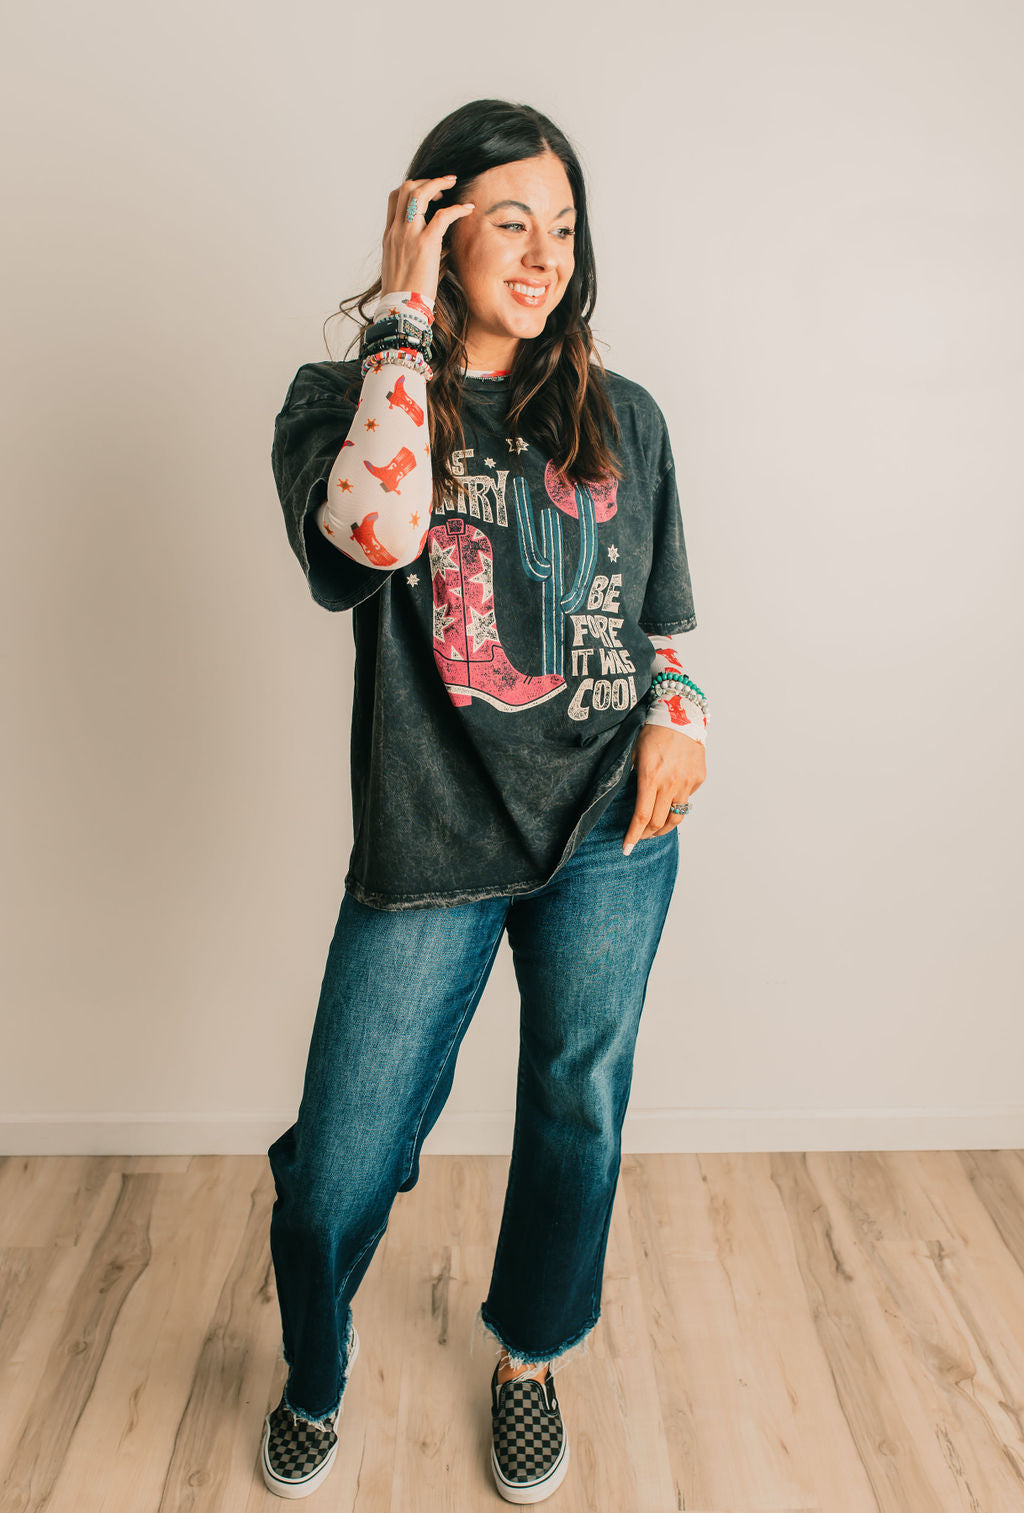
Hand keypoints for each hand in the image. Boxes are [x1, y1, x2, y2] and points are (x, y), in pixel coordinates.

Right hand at [380, 175, 474, 302]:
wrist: (400, 309)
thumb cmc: (402, 294)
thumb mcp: (398, 266)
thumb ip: (409, 250)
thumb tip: (430, 248)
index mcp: (390, 236)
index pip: (394, 199)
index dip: (411, 189)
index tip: (427, 194)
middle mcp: (397, 231)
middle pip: (405, 189)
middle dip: (426, 181)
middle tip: (443, 187)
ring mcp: (409, 235)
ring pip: (419, 193)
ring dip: (438, 183)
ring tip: (453, 184)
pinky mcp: (426, 244)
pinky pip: (442, 215)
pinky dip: (457, 208)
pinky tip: (468, 209)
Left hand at [622, 723, 705, 854]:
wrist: (680, 714)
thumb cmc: (652, 731)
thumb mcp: (632, 752)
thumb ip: (628, 776)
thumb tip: (622, 797)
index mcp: (650, 777)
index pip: (641, 816)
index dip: (633, 836)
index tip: (626, 849)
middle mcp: (671, 783)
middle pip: (659, 822)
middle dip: (647, 835)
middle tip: (639, 837)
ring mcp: (687, 782)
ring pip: (677, 816)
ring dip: (664, 827)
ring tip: (655, 829)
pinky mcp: (699, 778)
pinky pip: (687, 799)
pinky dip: (677, 803)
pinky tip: (669, 797)